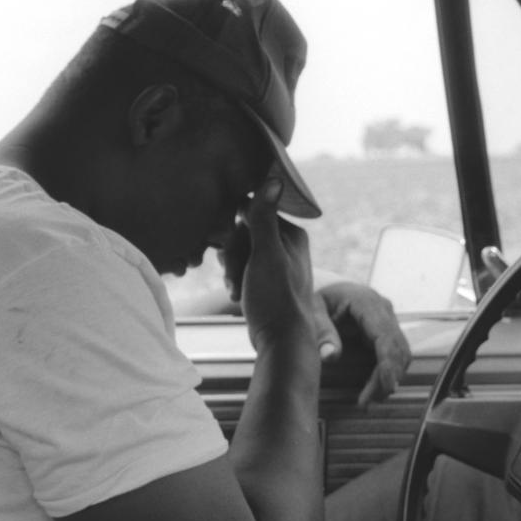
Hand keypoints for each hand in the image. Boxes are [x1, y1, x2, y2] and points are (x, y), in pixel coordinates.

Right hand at [233, 179, 315, 354]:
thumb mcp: (265, 254)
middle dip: (232, 256)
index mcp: (291, 233)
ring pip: (239, 253)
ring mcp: (276, 263)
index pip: (251, 214)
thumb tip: (273, 178)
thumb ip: (264, 217)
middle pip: (242, 234)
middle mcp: (286, 245)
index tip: (229, 253)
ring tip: (238, 289)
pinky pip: (242, 269)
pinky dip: (236, 281)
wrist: (281, 341)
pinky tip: (238, 295)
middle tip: (235, 276)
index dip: (235, 233)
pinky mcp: (266, 280)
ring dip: (232, 270)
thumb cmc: (275, 297)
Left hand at [315, 279, 410, 405]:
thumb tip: (330, 357)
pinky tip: (374, 389)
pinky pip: (394, 354)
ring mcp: (388, 320)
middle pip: (398, 349)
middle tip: (368, 402)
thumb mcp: (312, 310)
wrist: (323, 288)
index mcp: (367, 302)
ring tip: (370, 400)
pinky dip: (388, 372)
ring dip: (390, 378)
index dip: (388, 365)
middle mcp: (384, 310)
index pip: (386, 338)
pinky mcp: (386, 330)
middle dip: (388, 378)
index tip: (383, 388)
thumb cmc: (316, 298)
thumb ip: (321, 332)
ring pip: (401, 354)